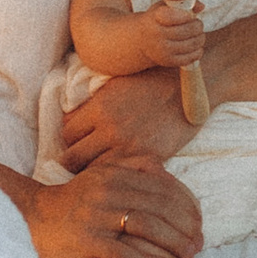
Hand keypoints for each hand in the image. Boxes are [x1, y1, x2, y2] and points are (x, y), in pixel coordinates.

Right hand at [25, 153, 202, 257]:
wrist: (36, 215)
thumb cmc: (76, 198)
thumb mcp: (102, 174)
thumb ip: (130, 166)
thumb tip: (163, 166)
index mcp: (114, 173)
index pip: (160, 188)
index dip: (185, 205)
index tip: (200, 222)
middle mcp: (108, 191)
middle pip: (158, 207)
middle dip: (185, 226)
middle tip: (201, 242)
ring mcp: (97, 215)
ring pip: (145, 227)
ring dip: (172, 242)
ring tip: (189, 255)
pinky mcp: (87, 239)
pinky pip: (123, 253)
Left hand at [60, 65, 194, 168]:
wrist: (189, 89)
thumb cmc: (152, 81)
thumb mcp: (115, 84)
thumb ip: (92, 103)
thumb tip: (69, 119)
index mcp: (99, 107)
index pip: (66, 132)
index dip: (70, 137)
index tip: (78, 139)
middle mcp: (110, 129)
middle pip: (73, 157)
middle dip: (75, 159)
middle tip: (83, 159)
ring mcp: (129, 147)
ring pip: (93, 172)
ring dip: (94, 170)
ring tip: (100, 168)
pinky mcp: (148, 160)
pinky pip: (120, 176)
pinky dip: (118, 175)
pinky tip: (120, 171)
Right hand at [146, 0, 206, 59]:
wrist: (141, 41)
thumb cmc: (155, 20)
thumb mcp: (163, 7)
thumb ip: (182, 4)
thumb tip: (201, 6)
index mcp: (155, 17)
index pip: (176, 16)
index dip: (188, 15)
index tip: (191, 14)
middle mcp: (157, 34)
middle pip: (188, 30)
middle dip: (198, 26)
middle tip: (198, 24)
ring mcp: (163, 50)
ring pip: (192, 44)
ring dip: (200, 38)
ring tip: (199, 34)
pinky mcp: (168, 61)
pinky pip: (190, 58)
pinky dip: (197, 51)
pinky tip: (196, 46)